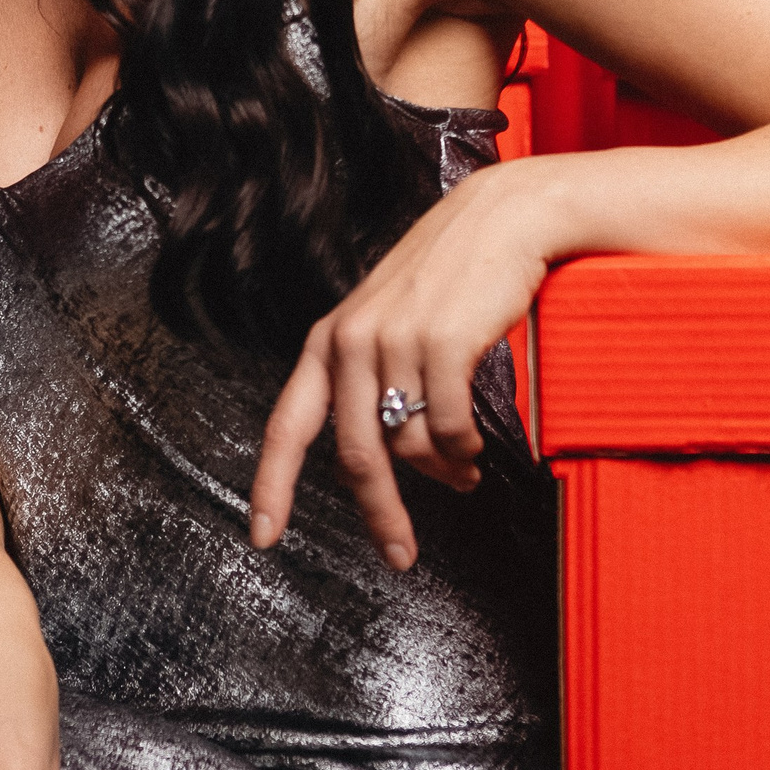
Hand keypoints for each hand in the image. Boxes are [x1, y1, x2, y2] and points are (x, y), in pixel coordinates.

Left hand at [249, 162, 560, 569]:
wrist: (506, 218)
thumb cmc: (451, 276)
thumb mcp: (391, 324)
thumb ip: (373, 385)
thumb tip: (386, 466)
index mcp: (328, 342)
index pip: (286, 427)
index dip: (271, 487)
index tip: (264, 537)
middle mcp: (352, 342)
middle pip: (356, 456)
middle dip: (380, 513)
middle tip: (399, 552)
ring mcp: (396, 341)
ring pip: (411, 446)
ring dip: (441, 471)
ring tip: (463, 471)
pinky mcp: (443, 343)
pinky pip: (451, 429)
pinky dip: (466, 450)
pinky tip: (476, 449)